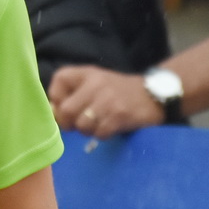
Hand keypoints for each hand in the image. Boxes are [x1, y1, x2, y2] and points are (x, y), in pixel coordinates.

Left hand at [49, 65, 164, 137]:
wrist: (154, 94)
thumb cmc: (120, 91)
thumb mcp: (97, 83)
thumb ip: (75, 94)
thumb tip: (54, 112)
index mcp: (88, 73)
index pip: (59, 79)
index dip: (56, 98)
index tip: (65, 106)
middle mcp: (96, 84)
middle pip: (67, 110)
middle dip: (70, 123)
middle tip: (80, 124)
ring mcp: (108, 100)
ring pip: (82, 125)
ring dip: (88, 130)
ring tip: (99, 124)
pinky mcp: (119, 115)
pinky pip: (99, 133)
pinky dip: (102, 135)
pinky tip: (110, 128)